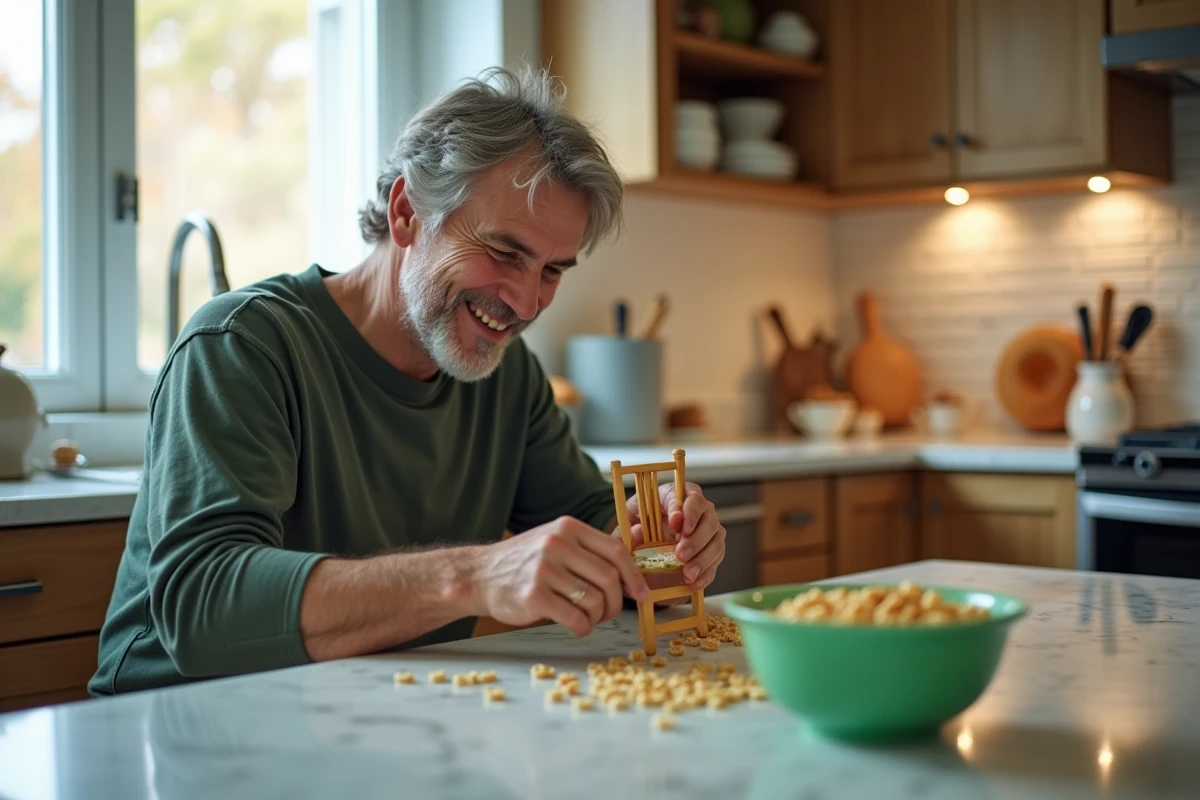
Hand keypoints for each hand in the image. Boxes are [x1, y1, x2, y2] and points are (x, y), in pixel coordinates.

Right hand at [474, 516, 650, 637]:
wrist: (479, 575)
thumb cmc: (525, 563)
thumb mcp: (556, 541)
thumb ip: (588, 552)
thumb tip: (631, 576)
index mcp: (568, 528)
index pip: (616, 551)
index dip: (635, 577)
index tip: (641, 595)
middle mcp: (557, 544)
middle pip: (610, 578)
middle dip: (616, 603)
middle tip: (608, 613)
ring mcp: (545, 569)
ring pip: (595, 601)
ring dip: (597, 618)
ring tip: (586, 619)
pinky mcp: (534, 595)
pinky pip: (576, 618)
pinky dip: (583, 627)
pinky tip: (575, 626)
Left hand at [620, 481, 725, 592]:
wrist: (643, 546)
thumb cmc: (637, 527)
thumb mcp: (626, 525)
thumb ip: (628, 528)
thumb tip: (637, 532)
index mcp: (674, 495)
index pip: (687, 495)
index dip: (685, 510)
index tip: (674, 523)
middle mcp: (697, 508)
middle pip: (708, 517)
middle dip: (695, 537)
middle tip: (680, 554)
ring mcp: (708, 529)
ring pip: (716, 540)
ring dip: (703, 557)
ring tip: (687, 573)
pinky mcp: (712, 548)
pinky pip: (716, 560)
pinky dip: (707, 572)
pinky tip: (694, 582)